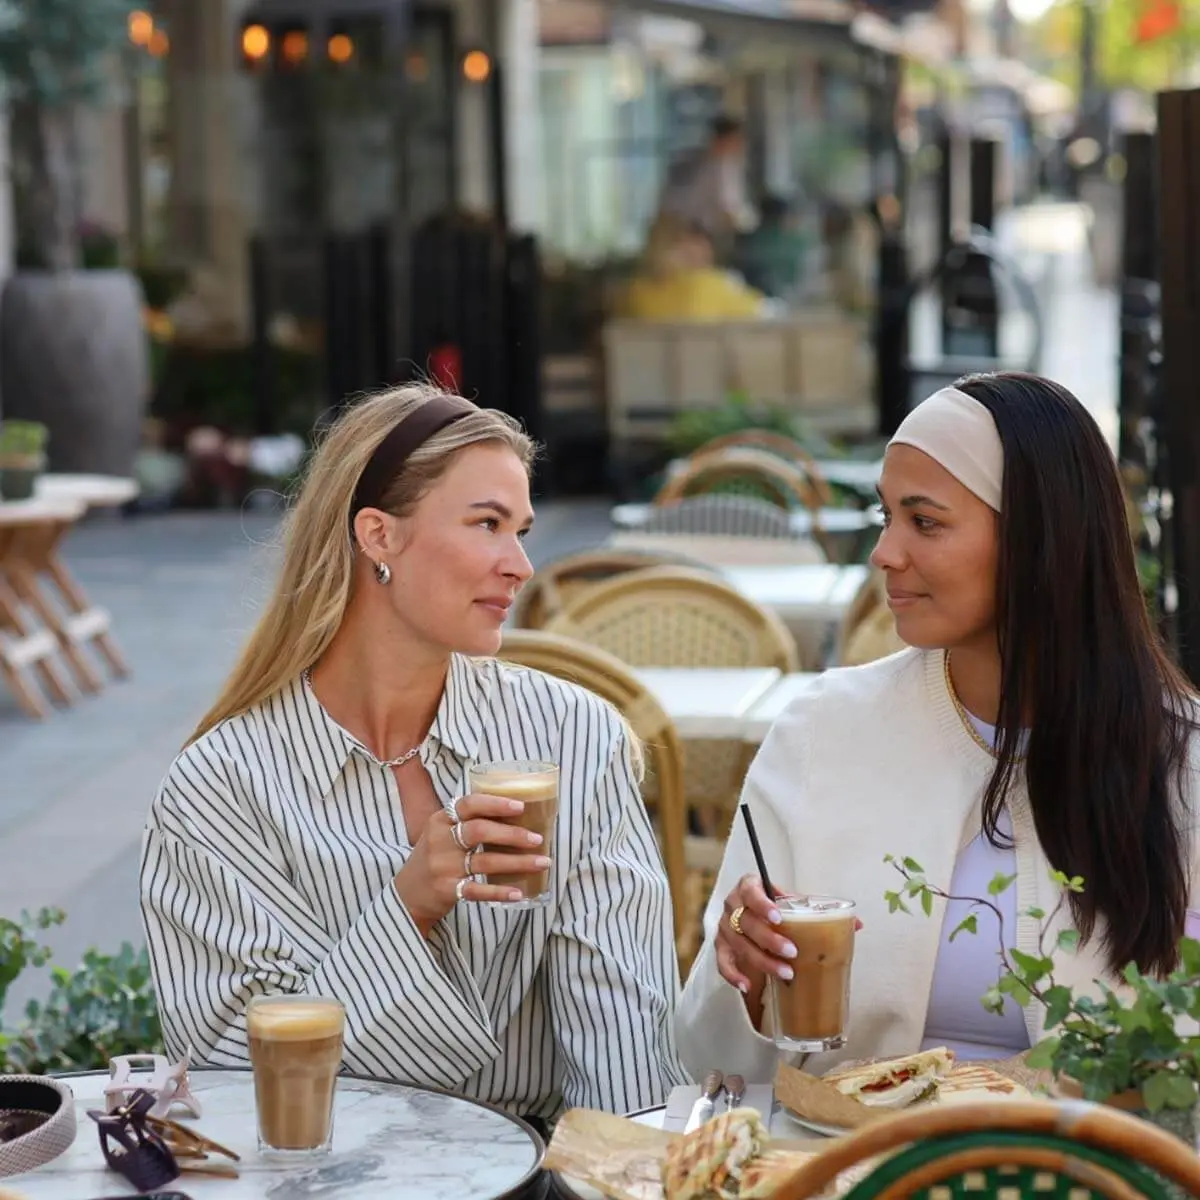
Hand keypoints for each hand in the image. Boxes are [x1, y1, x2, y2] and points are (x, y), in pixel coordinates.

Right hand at [393, 793, 550, 934]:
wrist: (407, 894)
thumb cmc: (434, 857)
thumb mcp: (441, 832)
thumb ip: (468, 821)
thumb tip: (516, 811)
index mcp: (440, 820)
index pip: (468, 804)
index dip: (496, 803)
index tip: (521, 806)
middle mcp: (440, 841)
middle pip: (480, 831)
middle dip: (513, 834)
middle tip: (538, 838)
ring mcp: (443, 867)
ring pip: (485, 862)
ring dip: (517, 862)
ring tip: (542, 862)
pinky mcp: (447, 890)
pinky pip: (478, 891)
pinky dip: (500, 892)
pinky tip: (519, 892)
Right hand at [715, 877, 863, 1014]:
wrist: (751, 913)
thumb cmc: (775, 909)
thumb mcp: (793, 904)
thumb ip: (818, 911)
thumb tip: (858, 925)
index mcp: (748, 887)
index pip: (751, 891)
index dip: (762, 903)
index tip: (779, 917)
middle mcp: (733, 906)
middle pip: (746, 922)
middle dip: (770, 939)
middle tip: (792, 952)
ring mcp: (725, 927)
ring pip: (739, 944)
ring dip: (761, 960)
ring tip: (785, 972)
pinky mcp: (721, 947)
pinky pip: (723, 962)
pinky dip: (733, 975)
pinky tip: (748, 986)